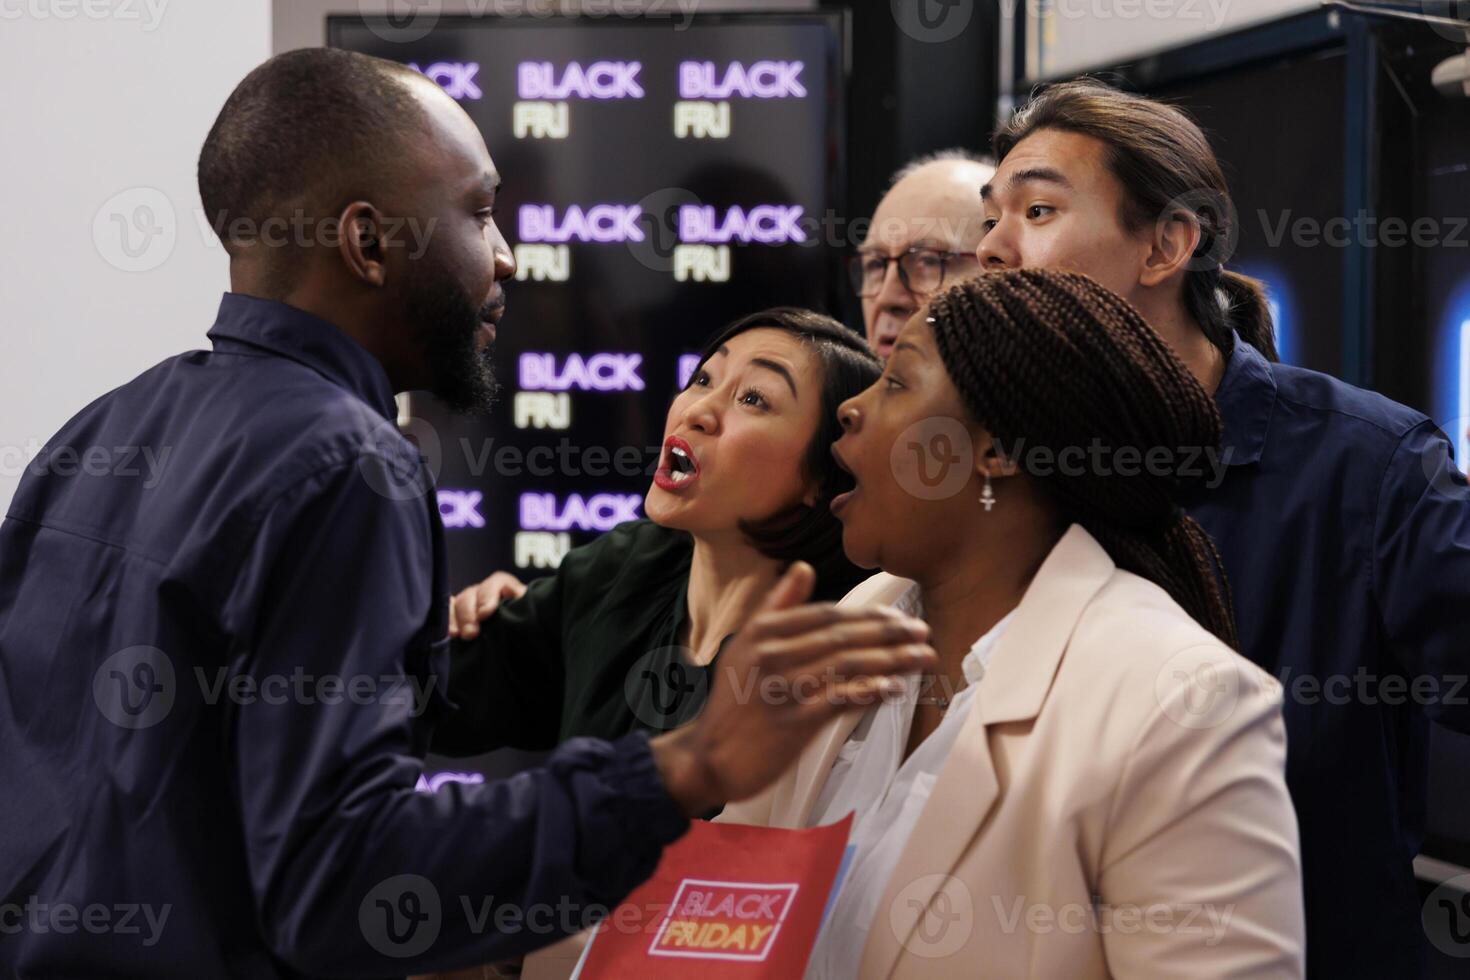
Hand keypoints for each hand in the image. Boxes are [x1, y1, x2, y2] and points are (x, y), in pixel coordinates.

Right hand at [447, 571, 527, 638]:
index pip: (496, 583)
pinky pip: (446, 613)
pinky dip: (447, 622)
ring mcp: (468, 603)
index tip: (484, 613)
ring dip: (457, 619)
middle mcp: (484, 593)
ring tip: (459, 635)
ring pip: (457, 603)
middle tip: (471, 633)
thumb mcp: (526, 614)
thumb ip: (523, 603)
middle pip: (472, 594)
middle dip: (470, 613)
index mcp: (505, 589)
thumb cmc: (523, 626)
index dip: (488, 596)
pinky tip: (450, 634)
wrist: (517, 645)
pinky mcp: (456, 616)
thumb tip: (517, 593)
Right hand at [650, 562, 934, 815]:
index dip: (868, 615)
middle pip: (842, 637)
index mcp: (762, 631)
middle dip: (889, 633)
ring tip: (922, 658)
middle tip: (924, 633)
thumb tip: (803, 568)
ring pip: (846, 665)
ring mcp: (781, 689)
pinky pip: (839, 701)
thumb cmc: (734, 703)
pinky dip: (869, 692)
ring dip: (891, 660)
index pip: (827, 615)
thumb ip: (777, 608)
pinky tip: (894, 689)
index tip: (900, 618)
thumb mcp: (746, 646)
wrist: (709, 757)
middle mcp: (771, 654)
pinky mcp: (792, 723)